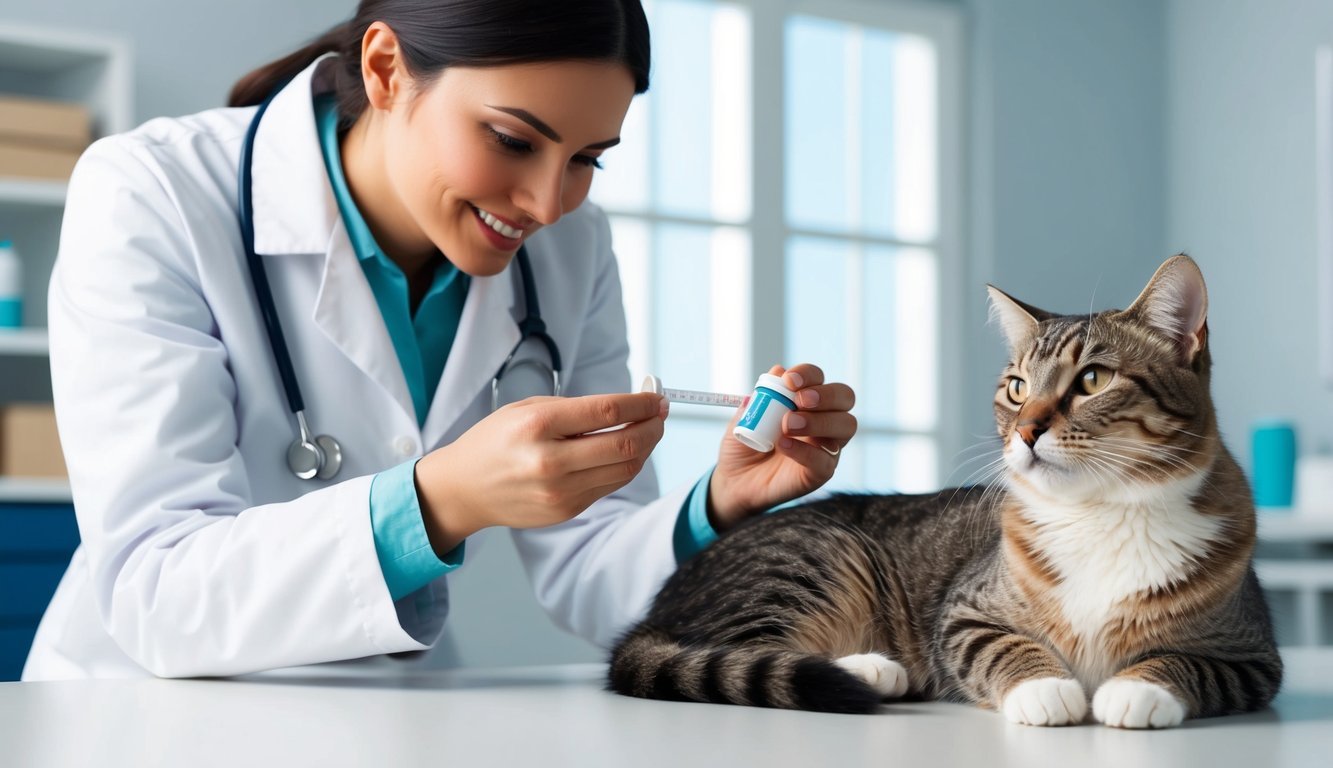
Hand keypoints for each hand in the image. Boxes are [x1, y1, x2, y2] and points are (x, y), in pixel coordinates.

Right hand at [414, 392, 666, 553]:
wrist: (464, 489)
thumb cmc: (496, 441)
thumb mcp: (527, 409)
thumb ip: (576, 409)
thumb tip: (628, 406)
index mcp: (538, 425)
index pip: (607, 411)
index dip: (641, 403)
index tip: (656, 397)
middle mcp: (550, 461)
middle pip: (625, 443)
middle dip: (653, 426)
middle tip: (660, 414)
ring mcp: (559, 491)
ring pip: (625, 468)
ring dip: (645, 447)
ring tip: (648, 431)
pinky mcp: (566, 510)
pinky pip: (609, 485)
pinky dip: (625, 466)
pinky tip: (625, 451)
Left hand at [707, 364, 855, 530]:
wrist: (735, 480)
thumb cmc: (744, 444)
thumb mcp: (746, 417)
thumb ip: (762, 397)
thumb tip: (778, 371)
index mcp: (806, 401)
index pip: (819, 379)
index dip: (808, 374)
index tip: (789, 380)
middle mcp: (823, 420)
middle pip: (845, 397)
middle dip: (825, 394)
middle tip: (799, 400)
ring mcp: (826, 446)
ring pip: (846, 425)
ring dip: (819, 420)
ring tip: (787, 424)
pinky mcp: (821, 472)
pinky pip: (825, 459)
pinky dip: (805, 450)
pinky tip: (783, 445)